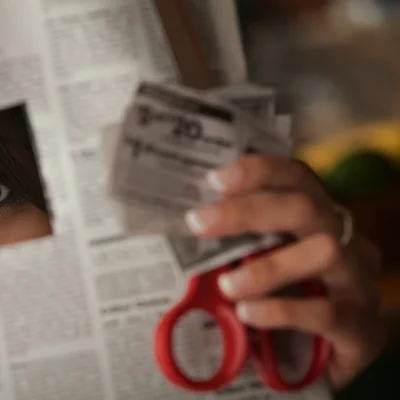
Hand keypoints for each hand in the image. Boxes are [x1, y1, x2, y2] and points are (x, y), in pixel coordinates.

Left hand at [184, 155, 385, 389]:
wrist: (310, 367)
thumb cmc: (277, 306)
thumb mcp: (255, 267)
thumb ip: (236, 244)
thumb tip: (186, 223)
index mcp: (319, 222)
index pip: (298, 179)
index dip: (261, 171)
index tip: (216, 179)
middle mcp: (347, 243)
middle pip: (307, 207)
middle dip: (249, 210)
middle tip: (199, 223)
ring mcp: (360, 285)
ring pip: (326, 251)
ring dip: (268, 266)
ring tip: (226, 285)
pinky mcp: (363, 329)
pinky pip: (327, 312)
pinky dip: (282, 310)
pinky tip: (248, 315)